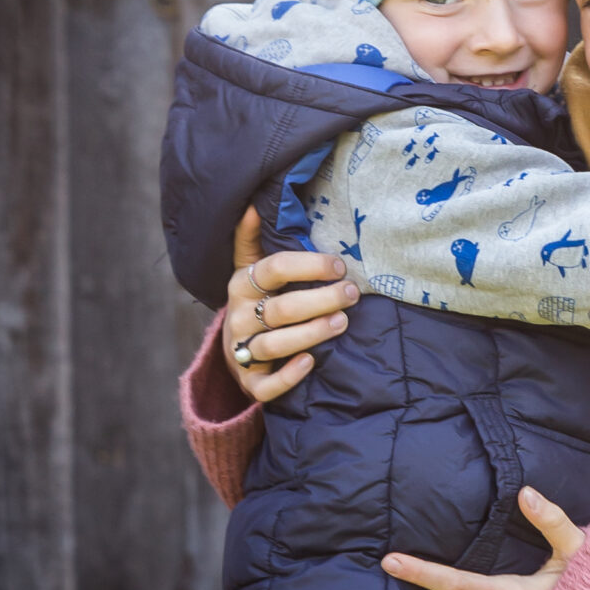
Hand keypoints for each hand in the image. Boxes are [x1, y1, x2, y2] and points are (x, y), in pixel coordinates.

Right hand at [221, 207, 360, 401]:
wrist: (237, 347)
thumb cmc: (257, 299)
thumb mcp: (251, 266)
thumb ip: (252, 237)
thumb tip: (256, 204)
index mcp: (241, 284)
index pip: (273, 269)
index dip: (309, 266)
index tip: (340, 264)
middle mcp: (238, 317)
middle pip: (281, 309)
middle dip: (321, 300)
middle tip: (352, 293)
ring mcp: (241, 350)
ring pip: (275, 344)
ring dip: (311, 333)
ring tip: (342, 322)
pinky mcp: (249, 382)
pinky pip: (265, 385)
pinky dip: (287, 376)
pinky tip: (311, 363)